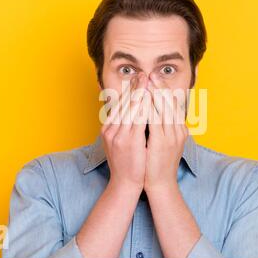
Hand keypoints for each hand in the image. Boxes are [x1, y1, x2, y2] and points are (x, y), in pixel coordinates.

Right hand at [101, 73, 149, 190]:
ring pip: (130, 108)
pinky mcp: (129, 141)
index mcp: (108, 129)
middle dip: (134, 87)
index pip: (119, 106)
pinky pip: (137, 119)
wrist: (125, 184)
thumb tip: (131, 114)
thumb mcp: (120, 143)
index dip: (129, 91)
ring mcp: (118, 135)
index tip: (136, 79)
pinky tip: (149, 97)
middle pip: (123, 104)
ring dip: (139, 92)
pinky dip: (143, 106)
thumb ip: (123, 128)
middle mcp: (110, 130)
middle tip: (142, 73)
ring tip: (147, 79)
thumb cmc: (126, 164)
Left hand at [144, 72, 188, 192]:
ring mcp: (171, 136)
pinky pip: (155, 120)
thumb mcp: (164, 142)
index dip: (164, 89)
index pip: (173, 104)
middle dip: (159, 87)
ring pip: (163, 108)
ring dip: (154, 92)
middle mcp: (178, 130)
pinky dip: (150, 107)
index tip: (156, 77)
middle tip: (151, 73)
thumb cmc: (159, 163)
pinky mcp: (162, 142)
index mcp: (179, 129)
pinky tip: (143, 99)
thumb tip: (153, 112)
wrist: (161, 184)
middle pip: (170, 103)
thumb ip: (161, 127)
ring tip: (147, 80)